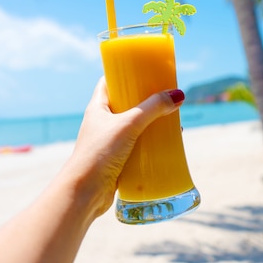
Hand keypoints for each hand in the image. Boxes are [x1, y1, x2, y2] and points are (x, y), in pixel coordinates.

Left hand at [64, 77, 184, 217]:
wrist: (85, 193)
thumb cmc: (100, 153)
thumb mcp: (129, 124)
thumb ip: (153, 108)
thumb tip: (178, 95)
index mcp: (98, 107)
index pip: (109, 81)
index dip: (125, 73)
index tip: (144, 69)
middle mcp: (102, 122)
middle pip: (126, 103)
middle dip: (146, 100)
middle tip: (165, 95)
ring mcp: (109, 142)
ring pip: (134, 126)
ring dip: (151, 123)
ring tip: (171, 119)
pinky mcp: (117, 160)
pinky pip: (137, 146)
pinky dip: (151, 144)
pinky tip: (166, 144)